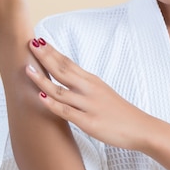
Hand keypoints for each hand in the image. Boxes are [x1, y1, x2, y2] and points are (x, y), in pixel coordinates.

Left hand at [26, 38, 149, 149]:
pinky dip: (53, 104)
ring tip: (28, 69)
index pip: (68, 62)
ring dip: (43, 79)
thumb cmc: (119, 112)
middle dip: (45, 57)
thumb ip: (84, 84)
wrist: (141, 128)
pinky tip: (41, 97)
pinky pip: (67, 112)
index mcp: (92, 81)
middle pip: (63, 70)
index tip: (38, 41)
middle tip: (30, 43)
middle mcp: (90, 89)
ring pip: (61, 90)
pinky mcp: (89, 122)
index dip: (52, 52)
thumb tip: (66, 77)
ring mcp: (89, 105)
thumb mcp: (102, 91)